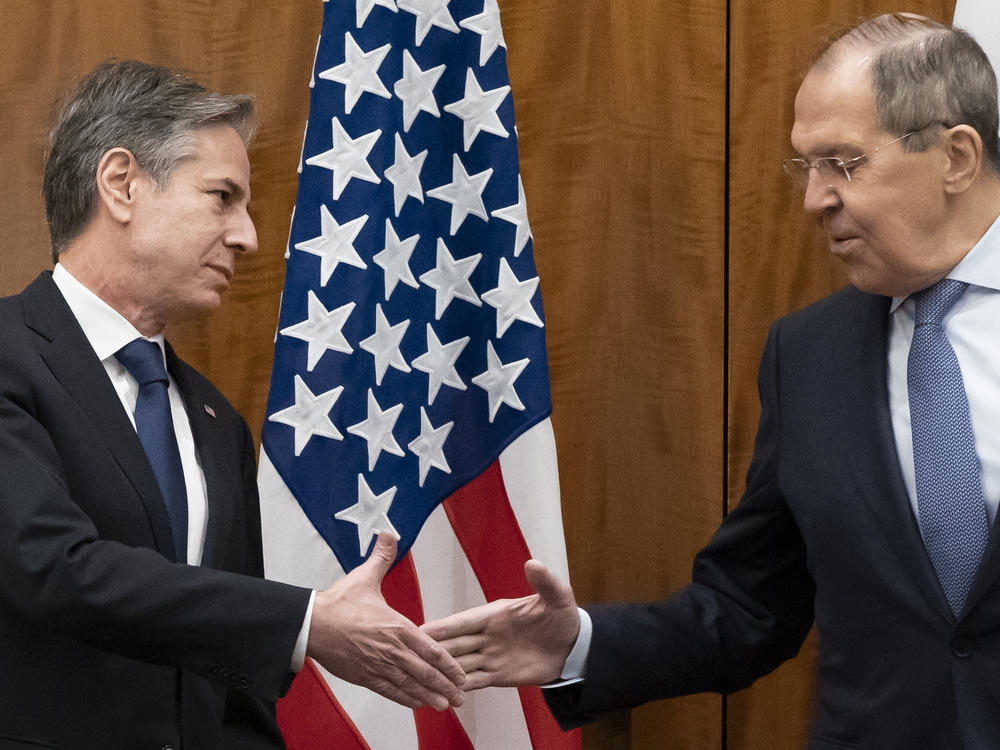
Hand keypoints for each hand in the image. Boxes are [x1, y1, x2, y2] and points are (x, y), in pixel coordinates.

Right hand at [306, 531, 464, 710]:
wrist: (312, 623)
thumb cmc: (339, 602)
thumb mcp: (365, 576)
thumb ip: (382, 557)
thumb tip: (388, 534)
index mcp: (398, 627)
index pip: (432, 649)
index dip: (449, 664)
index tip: (462, 673)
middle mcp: (393, 649)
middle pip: (425, 672)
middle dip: (446, 686)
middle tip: (461, 696)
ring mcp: (378, 665)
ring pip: (410, 685)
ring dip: (430, 696)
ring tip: (445, 705)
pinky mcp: (364, 676)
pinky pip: (389, 690)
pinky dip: (405, 698)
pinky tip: (416, 704)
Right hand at [421, 560, 579, 689]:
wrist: (573, 647)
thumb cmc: (563, 617)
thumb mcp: (557, 597)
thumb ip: (544, 583)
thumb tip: (533, 563)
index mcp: (495, 615)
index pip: (463, 621)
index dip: (442, 626)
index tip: (420, 629)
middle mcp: (488, 635)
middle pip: (455, 645)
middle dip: (433, 651)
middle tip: (407, 656)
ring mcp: (491, 655)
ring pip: (460, 665)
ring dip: (443, 672)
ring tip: (420, 679)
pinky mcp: (498, 674)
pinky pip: (474, 681)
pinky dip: (460, 688)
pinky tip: (443, 693)